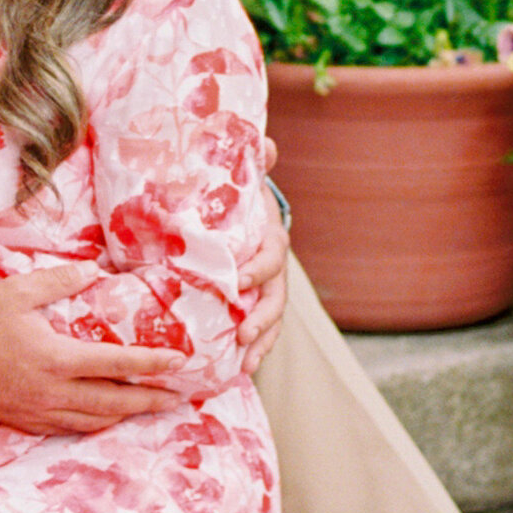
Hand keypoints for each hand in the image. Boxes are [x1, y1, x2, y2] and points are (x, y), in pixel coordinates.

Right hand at [0, 269, 188, 435]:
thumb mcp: (17, 290)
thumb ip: (60, 280)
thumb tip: (94, 270)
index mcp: (56, 359)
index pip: (117, 365)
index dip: (152, 364)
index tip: (179, 361)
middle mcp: (53, 393)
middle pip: (115, 403)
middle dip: (151, 401)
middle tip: (179, 397)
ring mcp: (39, 412)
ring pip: (95, 421)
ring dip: (126, 415)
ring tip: (149, 407)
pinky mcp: (26, 422)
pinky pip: (71, 428)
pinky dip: (95, 423)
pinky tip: (105, 416)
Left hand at [242, 180, 291, 371]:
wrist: (242, 216)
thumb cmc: (238, 200)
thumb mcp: (245, 180)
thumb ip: (255, 162)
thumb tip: (266, 143)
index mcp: (269, 240)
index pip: (270, 257)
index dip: (257, 270)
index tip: (237, 281)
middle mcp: (273, 270)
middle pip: (275, 298)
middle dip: (261, 317)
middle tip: (242, 334)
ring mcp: (266, 292)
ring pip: (270, 321)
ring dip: (261, 343)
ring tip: (246, 364)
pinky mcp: (253, 306)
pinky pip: (259, 332)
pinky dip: (253, 350)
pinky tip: (239, 370)